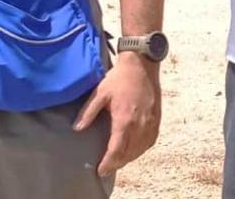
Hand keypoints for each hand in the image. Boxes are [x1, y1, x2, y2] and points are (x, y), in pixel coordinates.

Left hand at [74, 53, 161, 177]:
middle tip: (107, 167)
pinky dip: (142, 149)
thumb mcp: (100, 93)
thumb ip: (88, 112)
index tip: (101, 170)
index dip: (108, 163)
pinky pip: (150, 140)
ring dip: (130, 158)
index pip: (116, 149)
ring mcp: (150, 121)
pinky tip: (135, 149)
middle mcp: (140, 123)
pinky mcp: (157, 117)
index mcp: (124, 119)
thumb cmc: (120, 77)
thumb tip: (77, 128)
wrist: (142, 64)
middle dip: (117, 163)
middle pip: (129, 153)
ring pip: (141, 148)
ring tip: (119, 160)